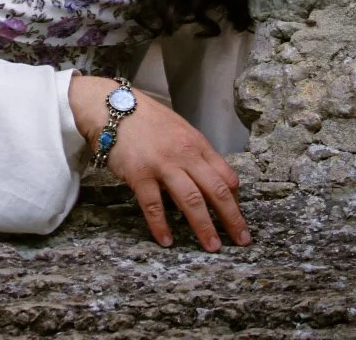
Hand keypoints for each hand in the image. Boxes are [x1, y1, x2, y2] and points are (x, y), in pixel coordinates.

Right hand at [69, 73, 249, 251]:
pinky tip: (166, 241)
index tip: (240, 218)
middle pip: (214, 189)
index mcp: (196, 143)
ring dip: (204, 226)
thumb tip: (212, 178)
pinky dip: (160, 225)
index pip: (225, 174)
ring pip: (190, 200)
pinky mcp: (140, 175)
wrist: (114, 108)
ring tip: (212, 247)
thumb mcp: (179, 129)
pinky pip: (154, 205)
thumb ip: (195, 152)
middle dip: (231, 218)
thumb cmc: (147, 119)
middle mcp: (184, 154)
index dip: (236, 199)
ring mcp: (162, 165)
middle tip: (242, 240)